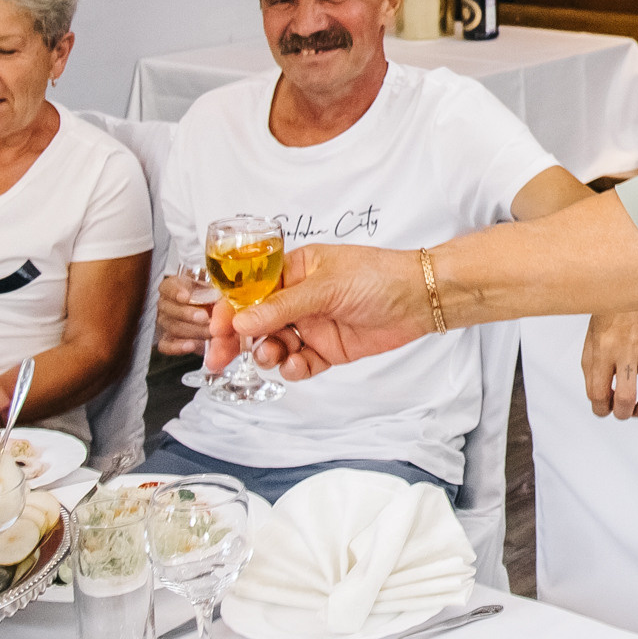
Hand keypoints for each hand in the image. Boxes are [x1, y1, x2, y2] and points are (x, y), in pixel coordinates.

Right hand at [155, 268, 216, 356]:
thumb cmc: (208, 298)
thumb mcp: (211, 290)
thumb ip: (213, 294)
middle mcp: (165, 304)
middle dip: (188, 314)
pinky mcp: (166, 340)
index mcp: (174, 287)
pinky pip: (166, 345)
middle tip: (204, 317)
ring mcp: (164, 323)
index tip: (186, 297)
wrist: (209, 316)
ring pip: (172, 327)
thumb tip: (221, 301)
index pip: (168, 287)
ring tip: (208, 332)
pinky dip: (178, 347)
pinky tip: (191, 346)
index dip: (175, 292)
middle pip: (170, 309)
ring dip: (192, 331)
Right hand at [227, 243, 426, 378]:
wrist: (421, 298)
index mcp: (294, 270)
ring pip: (275, 345)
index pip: (250, 291)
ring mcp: (313, 324)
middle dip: (237, 340)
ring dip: (267, 353)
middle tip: (221, 358)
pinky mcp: (328, 349)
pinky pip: (299, 363)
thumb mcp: (326, 286)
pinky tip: (297, 364)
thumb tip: (241, 321)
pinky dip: (292, 368)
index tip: (216, 329)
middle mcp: (299, 298)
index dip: (229, 310)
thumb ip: (283, 306)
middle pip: (256, 322)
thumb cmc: (379, 276)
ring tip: (274, 355)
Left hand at [581, 309, 637, 418]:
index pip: (599, 392)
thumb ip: (592, 375)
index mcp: (604, 350)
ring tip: (637, 409)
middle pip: (626, 397)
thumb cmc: (608, 317)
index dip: (600, 408)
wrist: (629, 293)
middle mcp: (626, 351)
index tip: (602, 408)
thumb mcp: (590, 346)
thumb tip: (600, 400)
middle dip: (622, 413)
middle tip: (620, 412)